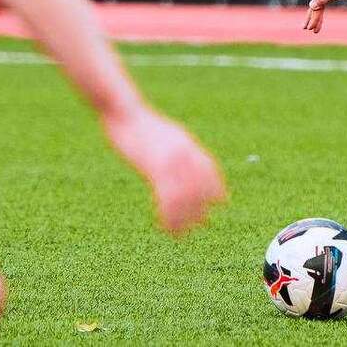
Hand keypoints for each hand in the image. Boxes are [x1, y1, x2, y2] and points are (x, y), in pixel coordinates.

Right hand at [102, 106, 225, 233]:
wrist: (125, 113)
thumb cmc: (142, 125)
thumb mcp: (168, 134)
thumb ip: (181, 147)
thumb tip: (188, 157)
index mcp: (187, 143)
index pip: (209, 168)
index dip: (216, 186)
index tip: (221, 202)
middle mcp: (185, 152)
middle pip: (200, 184)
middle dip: (201, 206)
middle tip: (201, 224)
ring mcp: (172, 159)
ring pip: (185, 194)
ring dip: (184, 217)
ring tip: (181, 233)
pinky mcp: (155, 166)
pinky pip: (166, 196)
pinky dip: (168, 215)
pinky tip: (164, 226)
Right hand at [303, 0, 346, 33]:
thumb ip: (323, 0)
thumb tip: (311, 5)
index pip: (315, 7)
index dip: (313, 19)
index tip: (310, 29)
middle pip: (314, 6)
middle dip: (312, 18)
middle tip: (306, 29)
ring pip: (319, 4)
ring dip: (317, 15)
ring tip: (314, 28)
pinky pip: (322, 0)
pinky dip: (322, 8)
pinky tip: (320, 16)